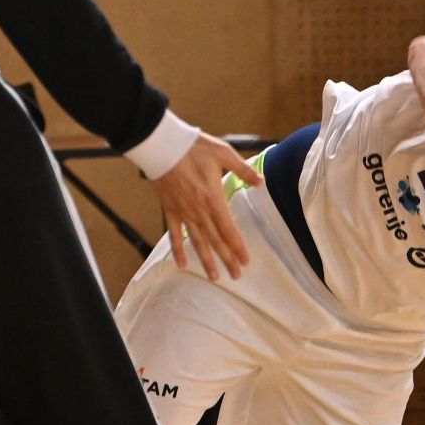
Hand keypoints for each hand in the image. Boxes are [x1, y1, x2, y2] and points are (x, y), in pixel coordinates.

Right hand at [154, 135, 263, 281]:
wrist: (162, 146)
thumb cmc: (194, 148)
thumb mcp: (223, 153)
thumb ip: (243, 170)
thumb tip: (261, 182)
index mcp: (214, 199)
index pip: (229, 230)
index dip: (237, 247)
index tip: (245, 261)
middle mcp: (199, 211)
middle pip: (215, 241)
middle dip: (227, 259)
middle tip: (236, 276)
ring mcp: (183, 213)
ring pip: (197, 242)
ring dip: (206, 261)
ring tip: (214, 277)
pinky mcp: (170, 210)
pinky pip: (174, 235)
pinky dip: (177, 250)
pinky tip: (182, 264)